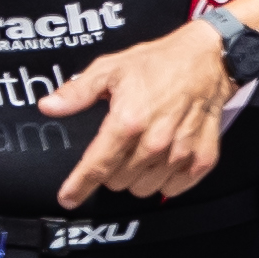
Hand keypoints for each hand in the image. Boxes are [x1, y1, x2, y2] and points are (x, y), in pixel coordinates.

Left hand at [38, 19, 240, 208]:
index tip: (68, 198)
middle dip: (112, 171)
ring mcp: (180, 153)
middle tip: (120, 147)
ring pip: (144, 188)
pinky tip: (164, 160)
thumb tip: (49, 106)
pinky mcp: (202, 158)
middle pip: (118, 181)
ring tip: (142, 152)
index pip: (96, 166)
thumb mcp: (111, 68)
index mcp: (128, 121)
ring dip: (137, 177)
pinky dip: (165, 181)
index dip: (78, 186)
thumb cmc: (159, 62)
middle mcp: (154, 142)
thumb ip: (78, 92)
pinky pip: (174, 188)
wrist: (209, 59)